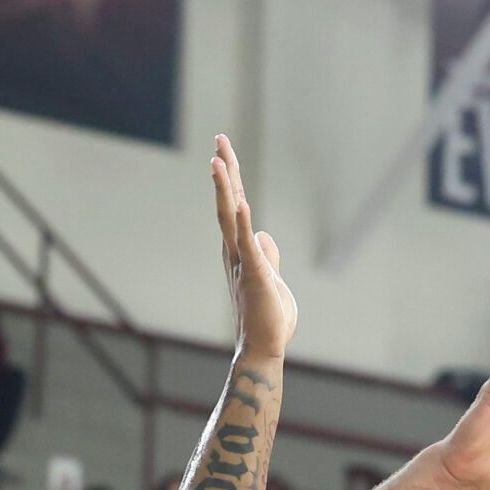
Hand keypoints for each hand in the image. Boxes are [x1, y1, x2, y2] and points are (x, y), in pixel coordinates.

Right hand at [213, 136, 294, 359]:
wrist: (263, 349)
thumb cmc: (267, 319)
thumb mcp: (271, 280)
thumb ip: (267, 256)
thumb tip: (264, 234)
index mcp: (240, 252)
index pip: (233, 207)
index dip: (230, 180)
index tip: (222, 152)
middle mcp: (235, 253)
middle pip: (227, 204)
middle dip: (224, 172)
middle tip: (219, 140)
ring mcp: (241, 264)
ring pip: (230, 219)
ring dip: (224, 189)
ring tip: (217, 160)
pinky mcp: (254, 276)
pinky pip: (247, 246)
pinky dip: (244, 225)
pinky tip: (241, 203)